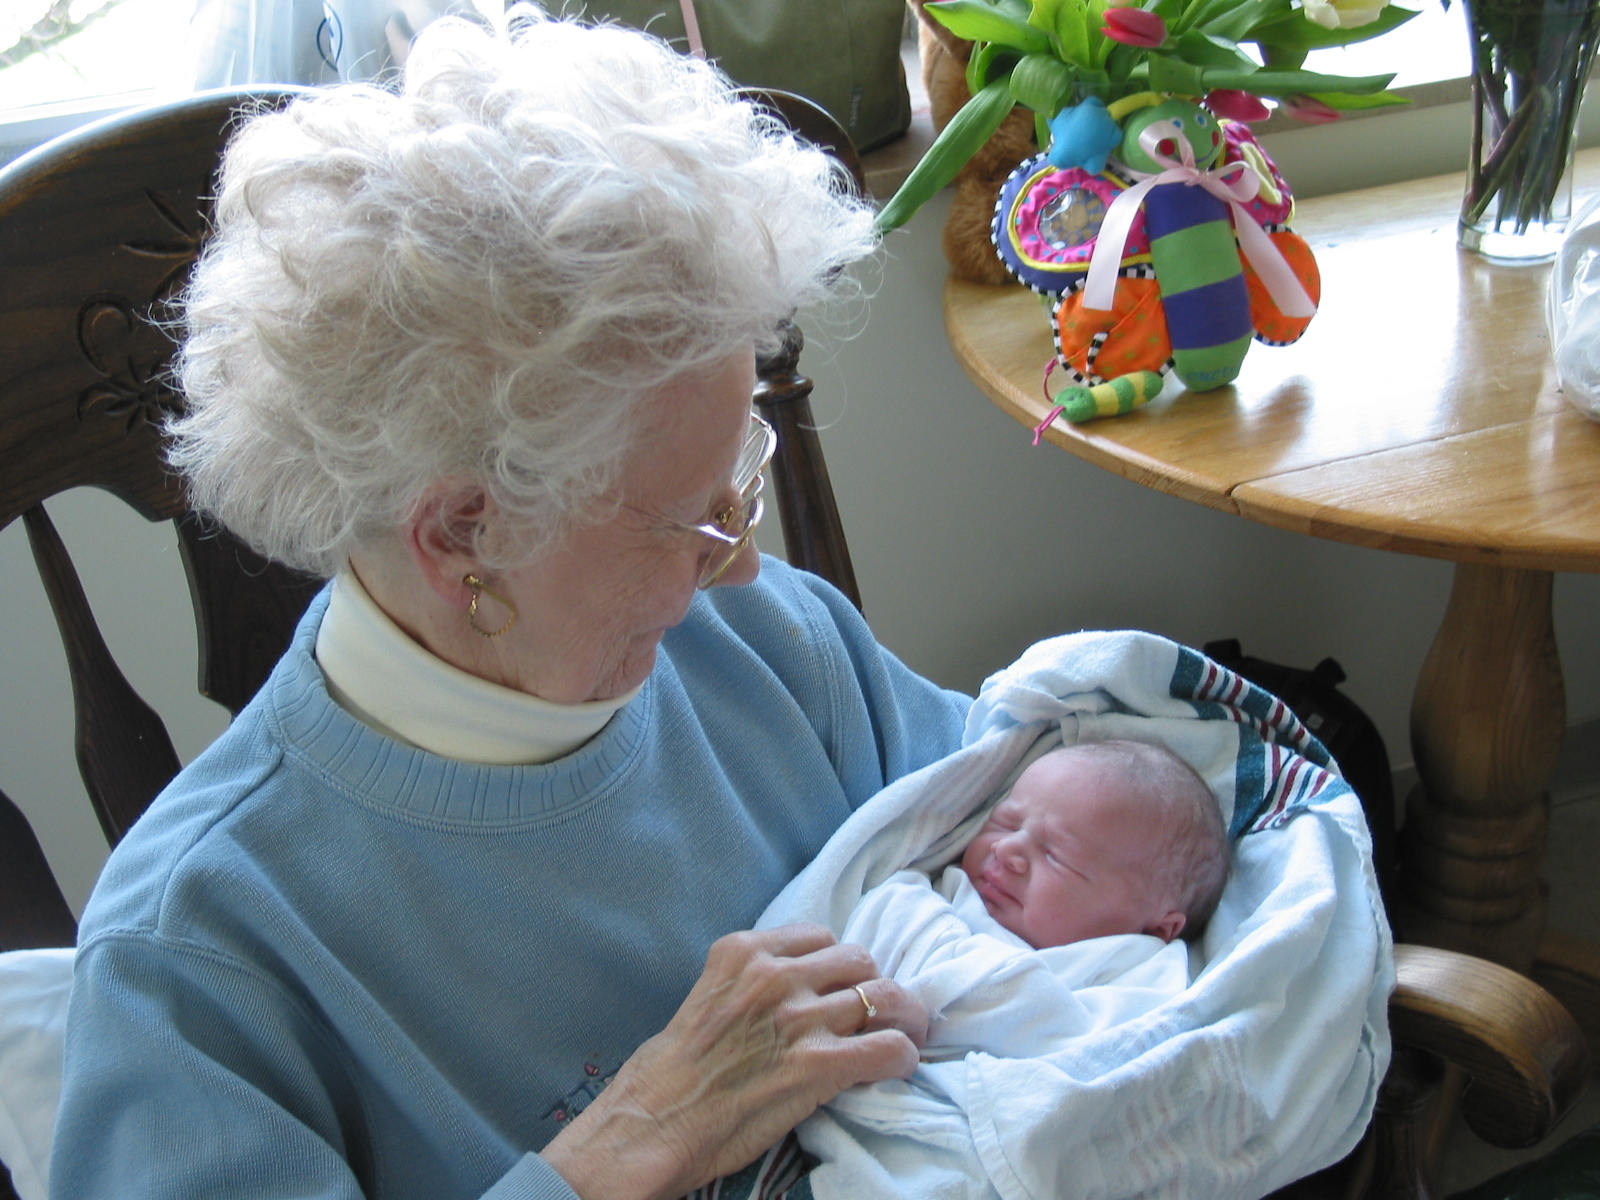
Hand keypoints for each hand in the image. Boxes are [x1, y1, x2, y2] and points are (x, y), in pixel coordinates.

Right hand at [540, 923, 927, 1199]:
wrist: (649, 1127)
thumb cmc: (670, 1074)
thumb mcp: (708, 996)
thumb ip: (753, 982)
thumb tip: (802, 988)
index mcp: (744, 952)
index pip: (822, 937)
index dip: (837, 966)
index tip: (839, 989)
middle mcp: (773, 976)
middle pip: (860, 961)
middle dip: (871, 987)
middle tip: (875, 1016)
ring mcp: (797, 1018)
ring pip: (884, 997)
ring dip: (902, 1018)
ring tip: (904, 1035)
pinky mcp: (816, 1066)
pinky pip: (888, 1046)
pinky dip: (903, 1055)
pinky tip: (897, 1065)